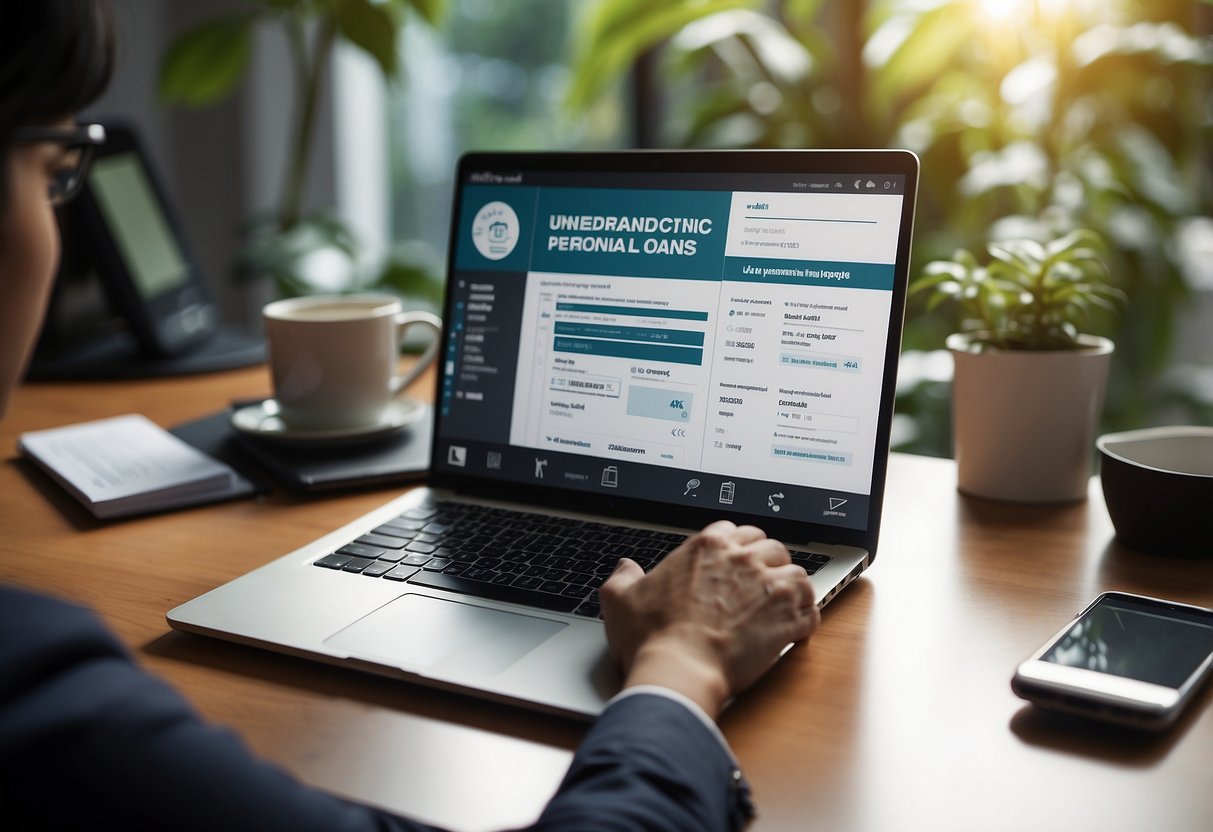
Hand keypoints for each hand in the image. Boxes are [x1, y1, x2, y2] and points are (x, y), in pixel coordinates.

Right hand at [599, 520, 819, 717]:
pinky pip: (810, 611)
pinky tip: (797, 628)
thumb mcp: (621, 599)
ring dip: (793, 589)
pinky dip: (806, 619)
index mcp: (707, 546)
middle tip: (762, 583)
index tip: (738, 560)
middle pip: (772, 547)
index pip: (735, 530)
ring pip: (798, 575)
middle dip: (769, 563)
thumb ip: (623, 577)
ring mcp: (769, 588)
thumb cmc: (652, 636)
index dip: (738, 545)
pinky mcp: (786, 620)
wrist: (679, 669)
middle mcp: (742, 560)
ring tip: (784, 605)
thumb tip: (625, 568)